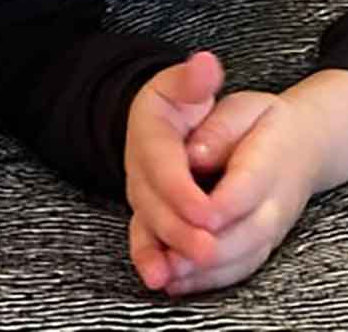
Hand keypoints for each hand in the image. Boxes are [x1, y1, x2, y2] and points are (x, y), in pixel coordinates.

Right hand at [125, 51, 225, 290]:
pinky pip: (149, 244)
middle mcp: (139, 169)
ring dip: (166, 254)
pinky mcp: (150, 217)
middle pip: (153, 205)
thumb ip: (194, 80)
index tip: (208, 212)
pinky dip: (157, 263)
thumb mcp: (188, 84)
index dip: (182, 191)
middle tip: (208, 250)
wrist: (172, 123)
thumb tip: (203, 65)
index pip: (162, 165)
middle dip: (179, 232)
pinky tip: (169, 282)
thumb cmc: (187, 103)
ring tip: (182, 277)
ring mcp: (142, 195)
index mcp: (149, 133)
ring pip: (149, 229)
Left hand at [161, 90, 323, 295]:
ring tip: (166, 275)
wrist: (305, 144)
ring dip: (203, 272)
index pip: (245, 189)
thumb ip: (221, 127)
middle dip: (205, 249)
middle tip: (171, 259)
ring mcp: (270, 228)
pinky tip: (175, 282)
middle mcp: (274, 202)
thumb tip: (195, 153)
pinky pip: (239, 269)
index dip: (220, 205)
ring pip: (241, 259)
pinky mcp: (261, 244)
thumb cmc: (264, 122)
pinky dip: (208, 280)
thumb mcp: (245, 107)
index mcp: (270, 159)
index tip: (197, 215)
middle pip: (244, 234)